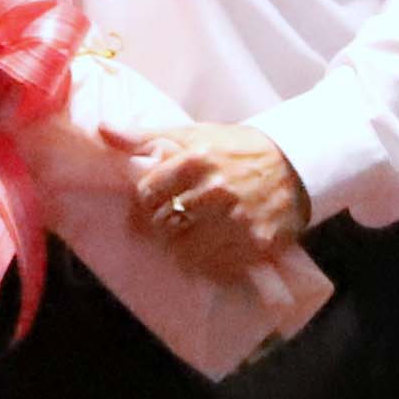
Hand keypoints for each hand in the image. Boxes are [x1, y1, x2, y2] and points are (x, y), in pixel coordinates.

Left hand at [95, 119, 310, 282]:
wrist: (295, 165)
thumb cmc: (236, 149)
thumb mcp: (193, 135)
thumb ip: (146, 137)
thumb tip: (102, 130)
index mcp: (197, 160)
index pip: (149, 193)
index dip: (147, 202)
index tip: (154, 204)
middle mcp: (217, 190)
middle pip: (165, 225)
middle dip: (163, 226)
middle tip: (171, 224)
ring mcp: (239, 220)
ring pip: (187, 251)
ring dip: (183, 249)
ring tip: (190, 238)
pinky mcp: (258, 244)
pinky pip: (218, 267)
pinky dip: (210, 264)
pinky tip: (213, 250)